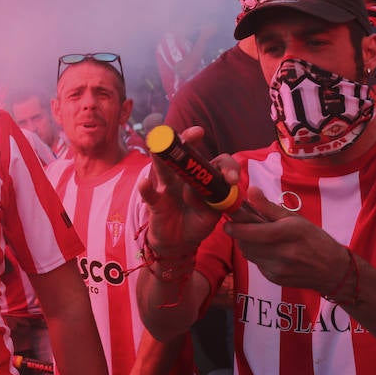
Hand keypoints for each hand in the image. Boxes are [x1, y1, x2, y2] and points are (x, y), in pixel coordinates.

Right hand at [138, 126, 222, 255]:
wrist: (179, 242)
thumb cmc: (197, 222)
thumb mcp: (211, 215)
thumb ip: (211, 203)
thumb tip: (199, 191)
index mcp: (202, 178)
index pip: (214, 163)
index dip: (225, 166)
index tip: (231, 178)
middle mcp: (183, 177)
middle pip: (184, 154)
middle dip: (188, 139)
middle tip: (197, 132)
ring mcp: (167, 188)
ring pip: (163, 168)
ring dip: (161, 156)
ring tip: (160, 144)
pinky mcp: (155, 203)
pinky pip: (150, 195)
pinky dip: (146, 189)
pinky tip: (145, 183)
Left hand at [224, 188, 348, 293]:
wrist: (333, 271)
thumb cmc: (315, 240)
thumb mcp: (296, 219)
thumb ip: (269, 207)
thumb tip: (251, 190)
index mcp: (289, 234)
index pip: (255, 233)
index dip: (237, 228)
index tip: (227, 222)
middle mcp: (283, 253)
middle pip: (247, 244)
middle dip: (239, 234)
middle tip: (240, 225)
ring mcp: (278, 269)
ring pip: (249, 254)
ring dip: (246, 244)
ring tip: (255, 235)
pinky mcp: (274, 279)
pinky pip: (256, 263)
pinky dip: (256, 254)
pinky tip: (267, 249)